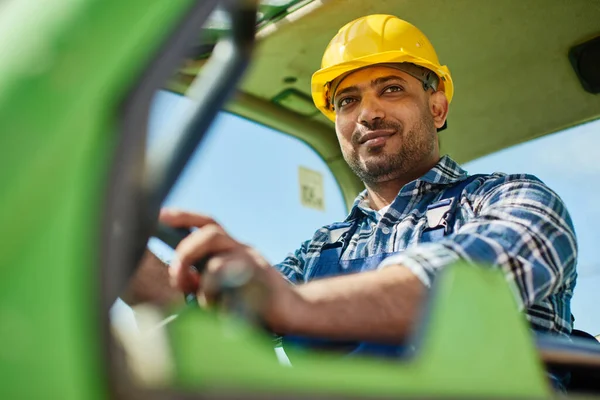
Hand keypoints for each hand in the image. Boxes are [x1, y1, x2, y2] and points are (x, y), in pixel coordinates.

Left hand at [159, 208, 298, 331]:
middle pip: (210, 233)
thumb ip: (204, 278)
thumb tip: (182, 277)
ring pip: (217, 261)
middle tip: (177, 276)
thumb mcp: (224, 285)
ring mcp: (254, 262)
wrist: (293, 310)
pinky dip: (219, 298)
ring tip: (204, 301)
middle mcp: (243, 249)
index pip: (208, 223)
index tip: (162, 215)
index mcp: (232, 248)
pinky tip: (221, 309)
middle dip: (185, 252)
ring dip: (203, 285)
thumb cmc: (255, 301)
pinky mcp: (261, 280)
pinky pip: (231, 286)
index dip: (185, 216)